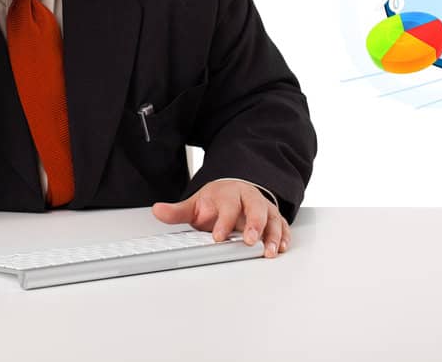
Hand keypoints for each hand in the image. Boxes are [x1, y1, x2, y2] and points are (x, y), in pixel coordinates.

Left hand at [152, 181, 289, 257]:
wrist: (234, 190)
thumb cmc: (216, 201)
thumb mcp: (196, 204)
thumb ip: (177, 211)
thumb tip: (157, 211)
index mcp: (229, 193)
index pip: (228, 205)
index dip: (224, 221)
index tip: (218, 237)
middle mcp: (249, 198)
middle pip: (255, 208)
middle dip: (254, 225)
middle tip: (249, 241)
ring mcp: (264, 208)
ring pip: (272, 218)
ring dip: (273, 235)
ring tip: (270, 251)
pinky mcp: (274, 218)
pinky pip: (283, 225)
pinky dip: (284, 236)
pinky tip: (282, 247)